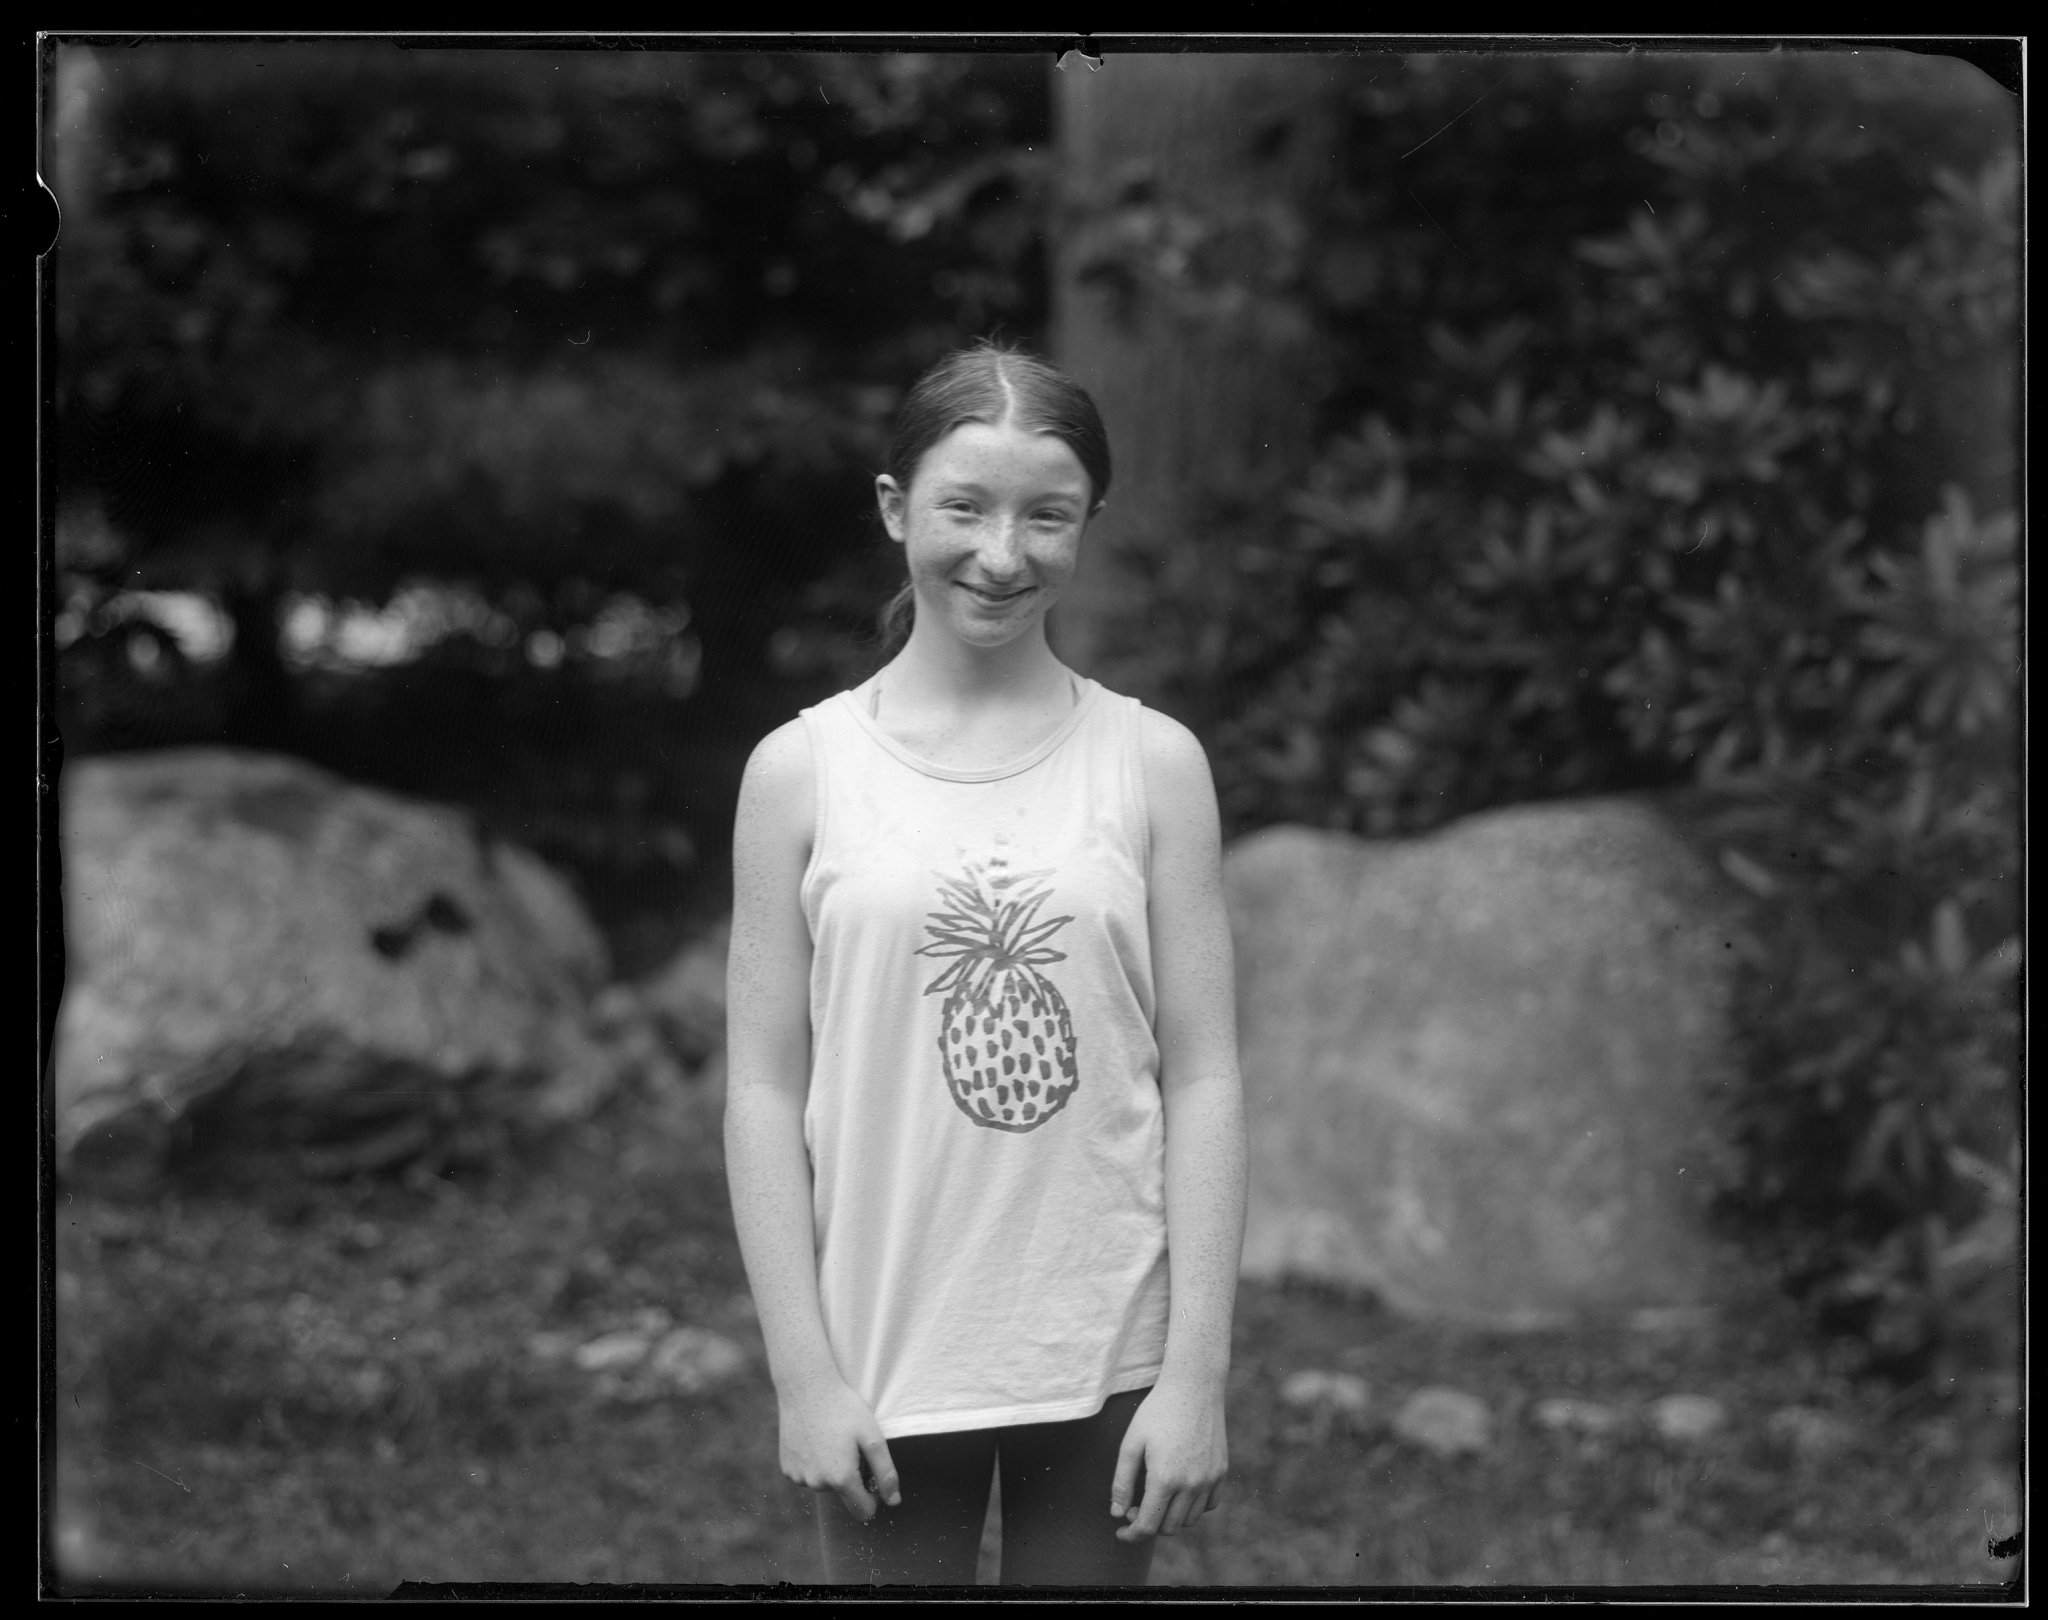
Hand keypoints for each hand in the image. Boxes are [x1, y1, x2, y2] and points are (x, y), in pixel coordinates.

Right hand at [777, 1374, 901, 1522]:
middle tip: (849, 1445)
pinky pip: (807, 1475)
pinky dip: (814, 1464)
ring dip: (831, 1470)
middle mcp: (817, 1484)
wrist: (806, 1387)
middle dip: (851, 1478)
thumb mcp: (872, 1437)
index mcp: (841, 1479)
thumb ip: (886, 1473)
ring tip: (831, 1439)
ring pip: (824, 1484)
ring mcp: (799, 1477)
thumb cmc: (844, 1409)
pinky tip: (814, 1440)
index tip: (872, 1473)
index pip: (864, 1511)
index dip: (873, 1496)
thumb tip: (894, 1502)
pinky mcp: (787, 1468)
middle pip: (843, 1495)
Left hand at [1110, 1380, 1227, 1542]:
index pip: (1147, 1525)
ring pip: (1189, 1520)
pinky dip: (1193, 1506)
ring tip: (1157, 1495)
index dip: (1131, 1535)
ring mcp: (1209, 1479)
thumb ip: (1121, 1481)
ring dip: (1171, 1517)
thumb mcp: (1131, 1443)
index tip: (1121, 1532)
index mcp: (1164, 1479)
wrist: (1194, 1386)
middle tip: (1135, 1505)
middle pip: (1169, 1528)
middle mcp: (1191, 1485)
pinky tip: (1180, 1490)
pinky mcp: (1221, 1472)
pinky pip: (1208, 1505)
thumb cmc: (1157, 1411)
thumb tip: (1117, 1513)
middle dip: (1149, 1523)